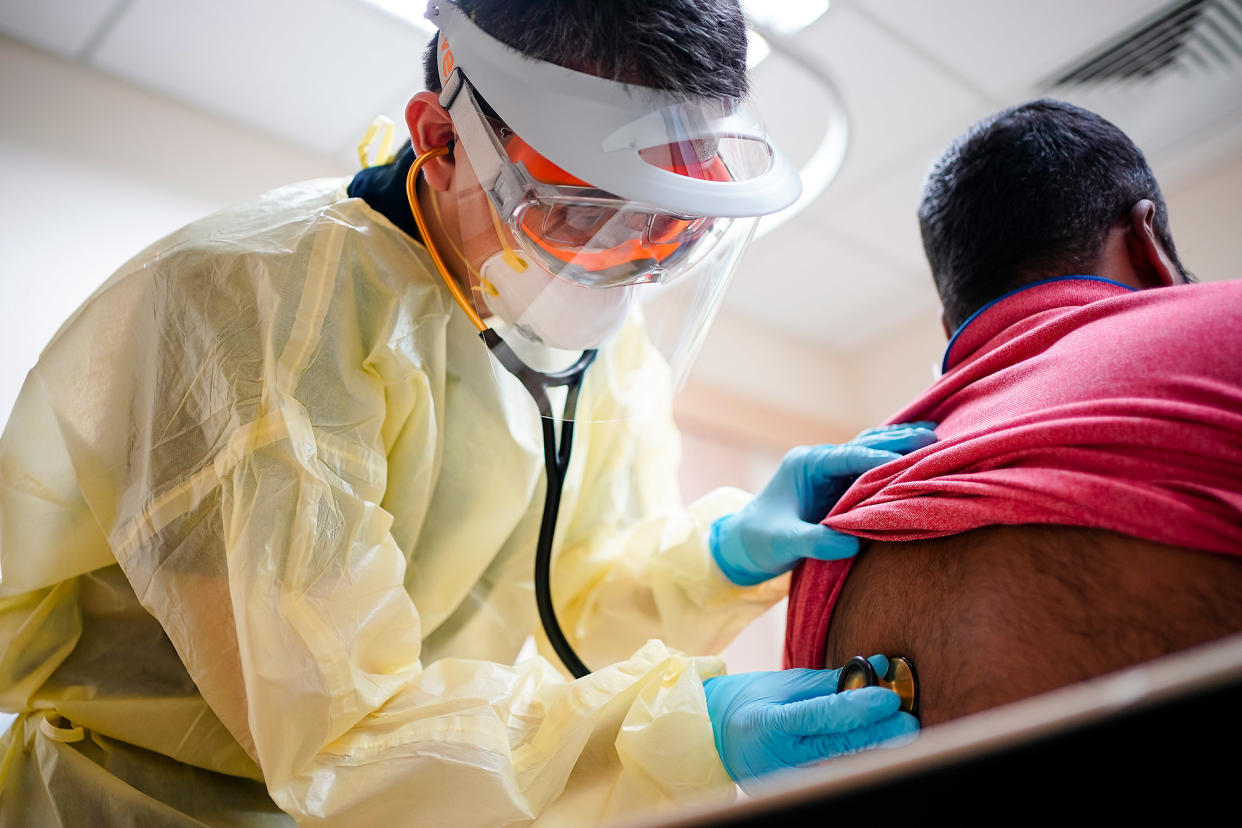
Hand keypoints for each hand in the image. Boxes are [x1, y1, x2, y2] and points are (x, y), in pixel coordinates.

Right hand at [703, 657, 918, 787]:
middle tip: (907, 722)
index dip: (856, 708)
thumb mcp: (785, 684)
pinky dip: (858, 753)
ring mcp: (788, 778)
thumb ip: (831, 680)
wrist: (715, 736)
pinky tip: (880, 741)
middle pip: (836, 746)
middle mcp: (780, 757)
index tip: (887, 697)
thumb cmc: (751, 702)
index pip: (820, 717)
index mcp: (770, 724)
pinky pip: (833, 769)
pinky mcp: (796, 788)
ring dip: (872, 746)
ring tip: (901, 730)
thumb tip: (875, 666)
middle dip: (876, 734)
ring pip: (839, 762)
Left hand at [710, 422, 936, 584]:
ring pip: (871, 450)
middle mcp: (821, 461)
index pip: (849, 456)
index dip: (879, 458)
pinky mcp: (839, 485)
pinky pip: (871, 467)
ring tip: (935, 439)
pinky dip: (894, 461)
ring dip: (900, 446)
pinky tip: (919, 456)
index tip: (910, 461)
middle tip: (935, 441)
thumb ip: (814, 541)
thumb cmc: (759, 539)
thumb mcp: (784, 542)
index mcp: (806, 464)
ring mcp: (831, 471)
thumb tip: (850, 545)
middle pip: (865, 445)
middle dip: (898, 443)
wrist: (744, 543)